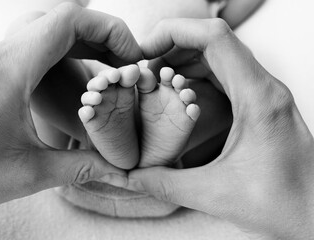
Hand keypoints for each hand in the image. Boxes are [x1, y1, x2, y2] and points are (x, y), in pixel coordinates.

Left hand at [0, 2, 141, 224]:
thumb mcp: (27, 174)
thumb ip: (80, 166)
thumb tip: (115, 166)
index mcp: (9, 71)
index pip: (66, 21)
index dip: (108, 29)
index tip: (130, 55)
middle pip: (59, 21)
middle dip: (100, 37)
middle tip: (124, 64)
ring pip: (44, 32)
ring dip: (81, 45)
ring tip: (106, 70)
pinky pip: (31, 49)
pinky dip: (62, 56)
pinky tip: (75, 78)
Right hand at [125, 19, 313, 238]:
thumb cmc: (285, 205)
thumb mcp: (217, 195)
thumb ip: (167, 184)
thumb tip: (131, 176)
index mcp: (257, 99)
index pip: (215, 38)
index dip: (175, 32)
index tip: (146, 51)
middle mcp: (263, 89)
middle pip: (215, 41)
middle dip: (174, 46)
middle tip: (146, 67)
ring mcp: (263, 95)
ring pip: (220, 55)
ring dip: (186, 59)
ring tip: (158, 77)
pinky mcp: (260, 105)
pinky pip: (225, 75)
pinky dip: (198, 74)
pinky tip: (181, 92)